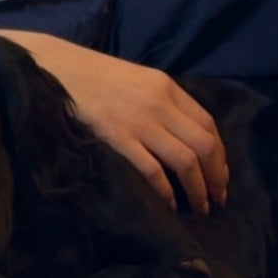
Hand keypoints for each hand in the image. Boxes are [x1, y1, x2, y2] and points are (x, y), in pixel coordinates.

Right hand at [22, 36, 228, 213]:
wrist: (56, 68)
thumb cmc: (95, 77)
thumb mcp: (137, 80)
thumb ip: (162, 103)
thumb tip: (185, 139)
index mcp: (167, 87)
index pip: (208, 124)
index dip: (220, 156)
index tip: (220, 178)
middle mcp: (160, 103)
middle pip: (204, 145)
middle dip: (215, 178)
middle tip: (216, 201)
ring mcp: (139, 121)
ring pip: (185, 161)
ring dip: (198, 190)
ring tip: (198, 208)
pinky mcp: (117, 138)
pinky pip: (152, 171)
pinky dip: (166, 192)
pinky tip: (168, 205)